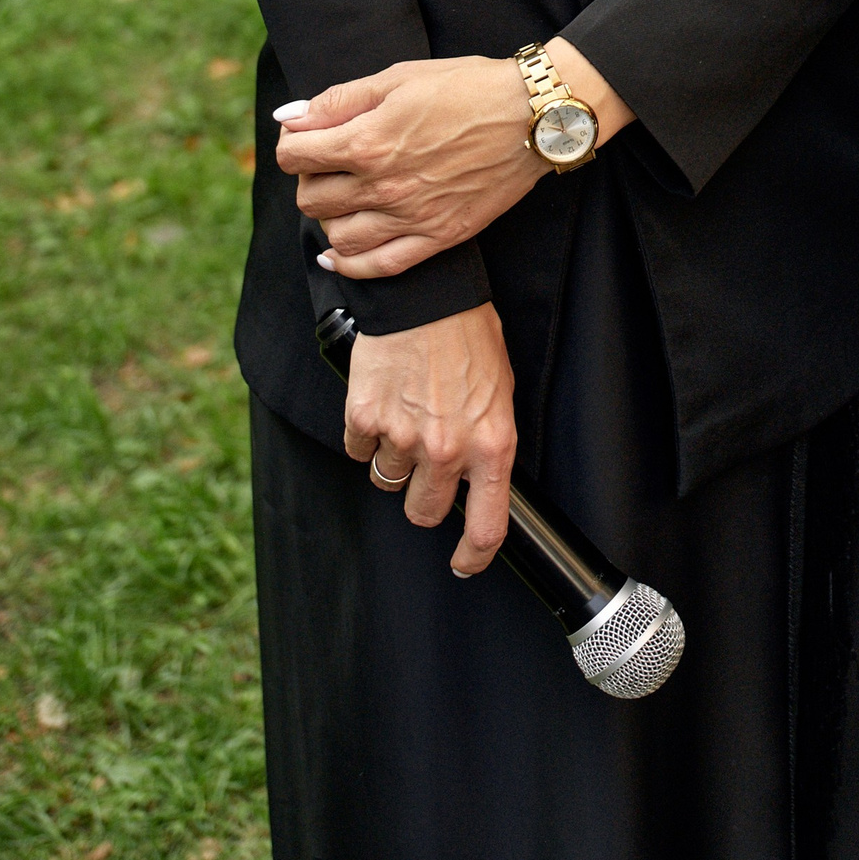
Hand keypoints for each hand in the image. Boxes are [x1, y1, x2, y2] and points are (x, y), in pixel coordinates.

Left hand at [277, 42, 633, 277]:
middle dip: (310, 178)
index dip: (293, 143)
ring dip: (328, 218)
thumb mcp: (399, 78)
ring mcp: (410, 217)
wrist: (532, 116)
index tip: (306, 137)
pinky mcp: (437, 238)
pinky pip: (377, 266)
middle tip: (329, 164)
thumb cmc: (467, 87)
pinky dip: (348, 265)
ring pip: (336, 237)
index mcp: (368, 141)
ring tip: (343, 198)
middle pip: (310, 198)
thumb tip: (288, 118)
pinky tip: (337, 254)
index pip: (295, 156)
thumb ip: (338, 100)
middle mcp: (383, 185)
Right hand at [343, 304, 516, 573]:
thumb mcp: (499, 393)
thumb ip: (487, 442)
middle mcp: (448, 449)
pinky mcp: (364, 419)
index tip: (464, 563)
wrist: (426, 296)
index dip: (474, 556)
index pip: (487, 527)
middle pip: (424, 511)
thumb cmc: (468, 337)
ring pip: (388, 480)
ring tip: (407, 412)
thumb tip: (477, 484)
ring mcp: (403, 437)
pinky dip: (367, 433)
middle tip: (426, 460)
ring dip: (395, 458)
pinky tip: (383, 401)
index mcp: (492, 444)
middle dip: (423, 494)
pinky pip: (359, 450)